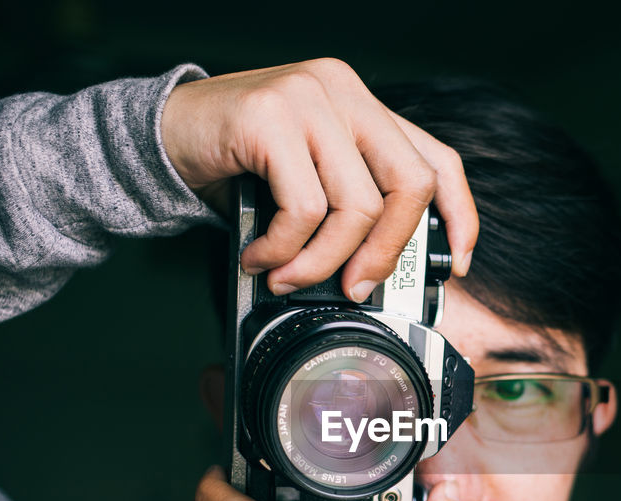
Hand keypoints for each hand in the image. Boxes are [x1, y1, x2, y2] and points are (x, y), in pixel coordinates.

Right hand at [160, 58, 477, 300]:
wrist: (161, 136)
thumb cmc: (237, 165)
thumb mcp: (308, 180)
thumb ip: (348, 204)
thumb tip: (381, 273)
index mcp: (364, 107)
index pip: (437, 159)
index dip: (459, 215)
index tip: (454, 263)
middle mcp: (344, 92)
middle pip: (410, 184)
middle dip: (385, 252)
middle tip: (355, 288)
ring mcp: (309, 98)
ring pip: (356, 205)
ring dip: (322, 261)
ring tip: (288, 277)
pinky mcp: (270, 116)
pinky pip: (303, 207)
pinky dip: (283, 250)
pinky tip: (258, 256)